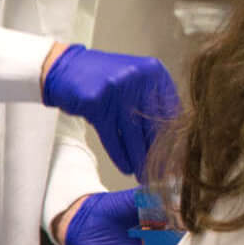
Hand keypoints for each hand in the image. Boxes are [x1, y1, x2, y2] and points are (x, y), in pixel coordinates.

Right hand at [42, 46, 179, 175]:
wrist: (64, 68)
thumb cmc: (103, 78)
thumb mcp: (135, 81)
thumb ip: (154, 101)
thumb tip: (176, 137)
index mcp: (154, 71)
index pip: (171, 110)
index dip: (175, 136)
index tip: (178, 157)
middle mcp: (139, 77)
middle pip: (154, 123)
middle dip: (159, 152)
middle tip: (165, 174)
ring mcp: (117, 89)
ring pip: (133, 132)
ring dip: (140, 158)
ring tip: (145, 176)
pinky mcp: (96, 102)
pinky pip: (111, 135)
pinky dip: (119, 154)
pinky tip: (126, 167)